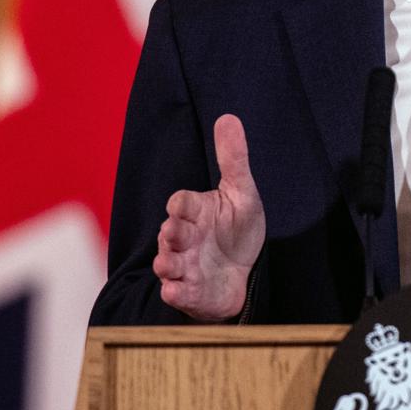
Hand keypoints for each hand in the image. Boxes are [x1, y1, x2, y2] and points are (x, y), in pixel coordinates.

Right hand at [154, 114, 265, 319]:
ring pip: (166, 263)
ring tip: (167, 264)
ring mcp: (184, 266)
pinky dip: (174, 292)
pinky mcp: (189, 291)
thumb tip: (228, 116)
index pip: (181, 203)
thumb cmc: (237, 230)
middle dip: (171, 233)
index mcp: (195, 212)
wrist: (244, 272)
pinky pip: (176, 292)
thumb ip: (233, 158)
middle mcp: (184, 238)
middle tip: (173, 233)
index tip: (179, 205)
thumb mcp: (242, 193)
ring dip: (166, 263)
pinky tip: (174, 291)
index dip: (180, 204)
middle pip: (170, 233)